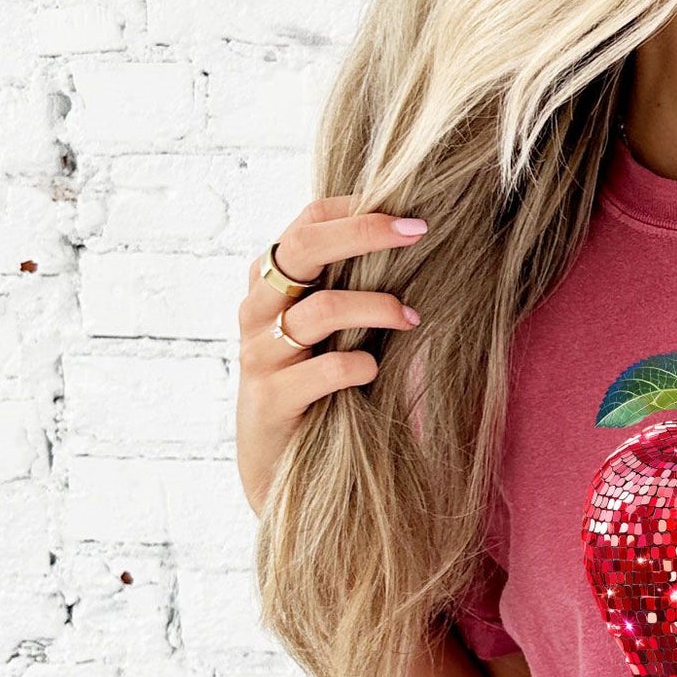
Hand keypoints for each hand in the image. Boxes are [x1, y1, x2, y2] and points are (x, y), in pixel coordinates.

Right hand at [236, 196, 427, 514]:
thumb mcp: (334, 327)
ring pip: (320, 309)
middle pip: (304, 248)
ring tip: (411, 319)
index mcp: (272, 281)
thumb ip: (355, 285)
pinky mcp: (270, 400)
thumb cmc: (317, 384)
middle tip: (418, 233)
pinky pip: (324, 369)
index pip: (307, 221)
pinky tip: (374, 370)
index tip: (409, 212)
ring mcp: (260, 354)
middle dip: (364, 232)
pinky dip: (360, 365)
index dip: (356, 208)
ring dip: (376, 307)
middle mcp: (257, 309)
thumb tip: (417, 239)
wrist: (279, 468)